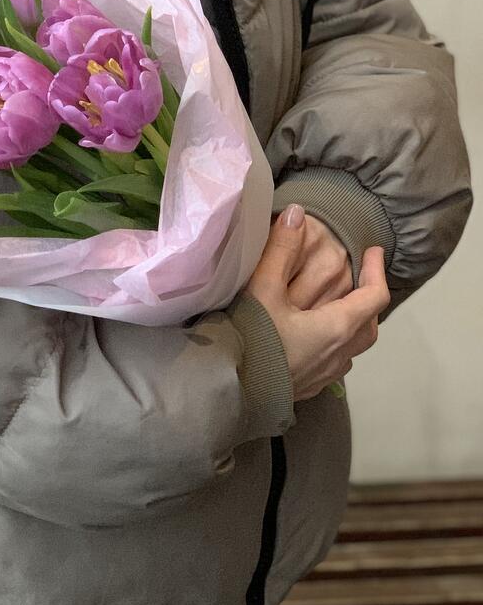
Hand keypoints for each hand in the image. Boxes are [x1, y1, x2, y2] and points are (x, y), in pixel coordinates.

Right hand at [246, 203, 389, 401]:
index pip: (374, 296)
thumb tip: (297, 212)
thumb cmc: (250, 339)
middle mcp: (340, 354)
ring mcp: (325, 375)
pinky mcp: (308, 388)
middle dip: (367, 298)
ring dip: (352, 324)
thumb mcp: (262, 289)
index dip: (377, 270)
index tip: (373, 251)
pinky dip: (334, 344)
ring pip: (353, 346)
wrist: (229, 392)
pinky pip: (334, 363)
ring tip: (336, 309)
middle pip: (369, 323)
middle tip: (357, 280)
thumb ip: (280, 249)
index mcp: (337, 327)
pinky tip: (311, 339)